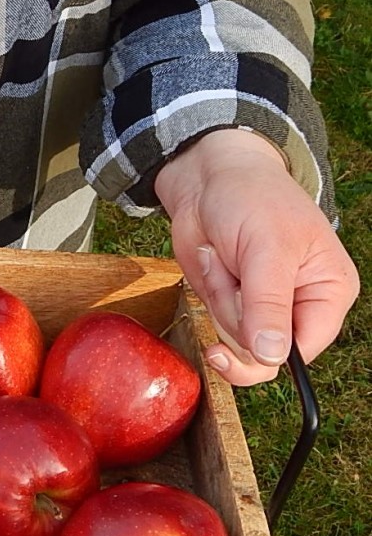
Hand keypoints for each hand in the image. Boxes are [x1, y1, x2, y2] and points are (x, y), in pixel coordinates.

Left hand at [155, 128, 358, 385]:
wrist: (208, 179)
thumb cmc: (252, 199)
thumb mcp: (268, 249)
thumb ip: (269, 304)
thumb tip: (273, 356)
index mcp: (328, 292)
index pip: (305, 348)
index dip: (270, 354)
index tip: (235, 341)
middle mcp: (298, 306)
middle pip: (264, 355)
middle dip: (236, 317)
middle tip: (230, 276)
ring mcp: (260, 307)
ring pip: (234, 339)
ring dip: (219, 299)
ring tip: (224, 257)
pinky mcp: (230, 303)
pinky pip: (212, 322)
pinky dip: (207, 293)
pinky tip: (212, 262)